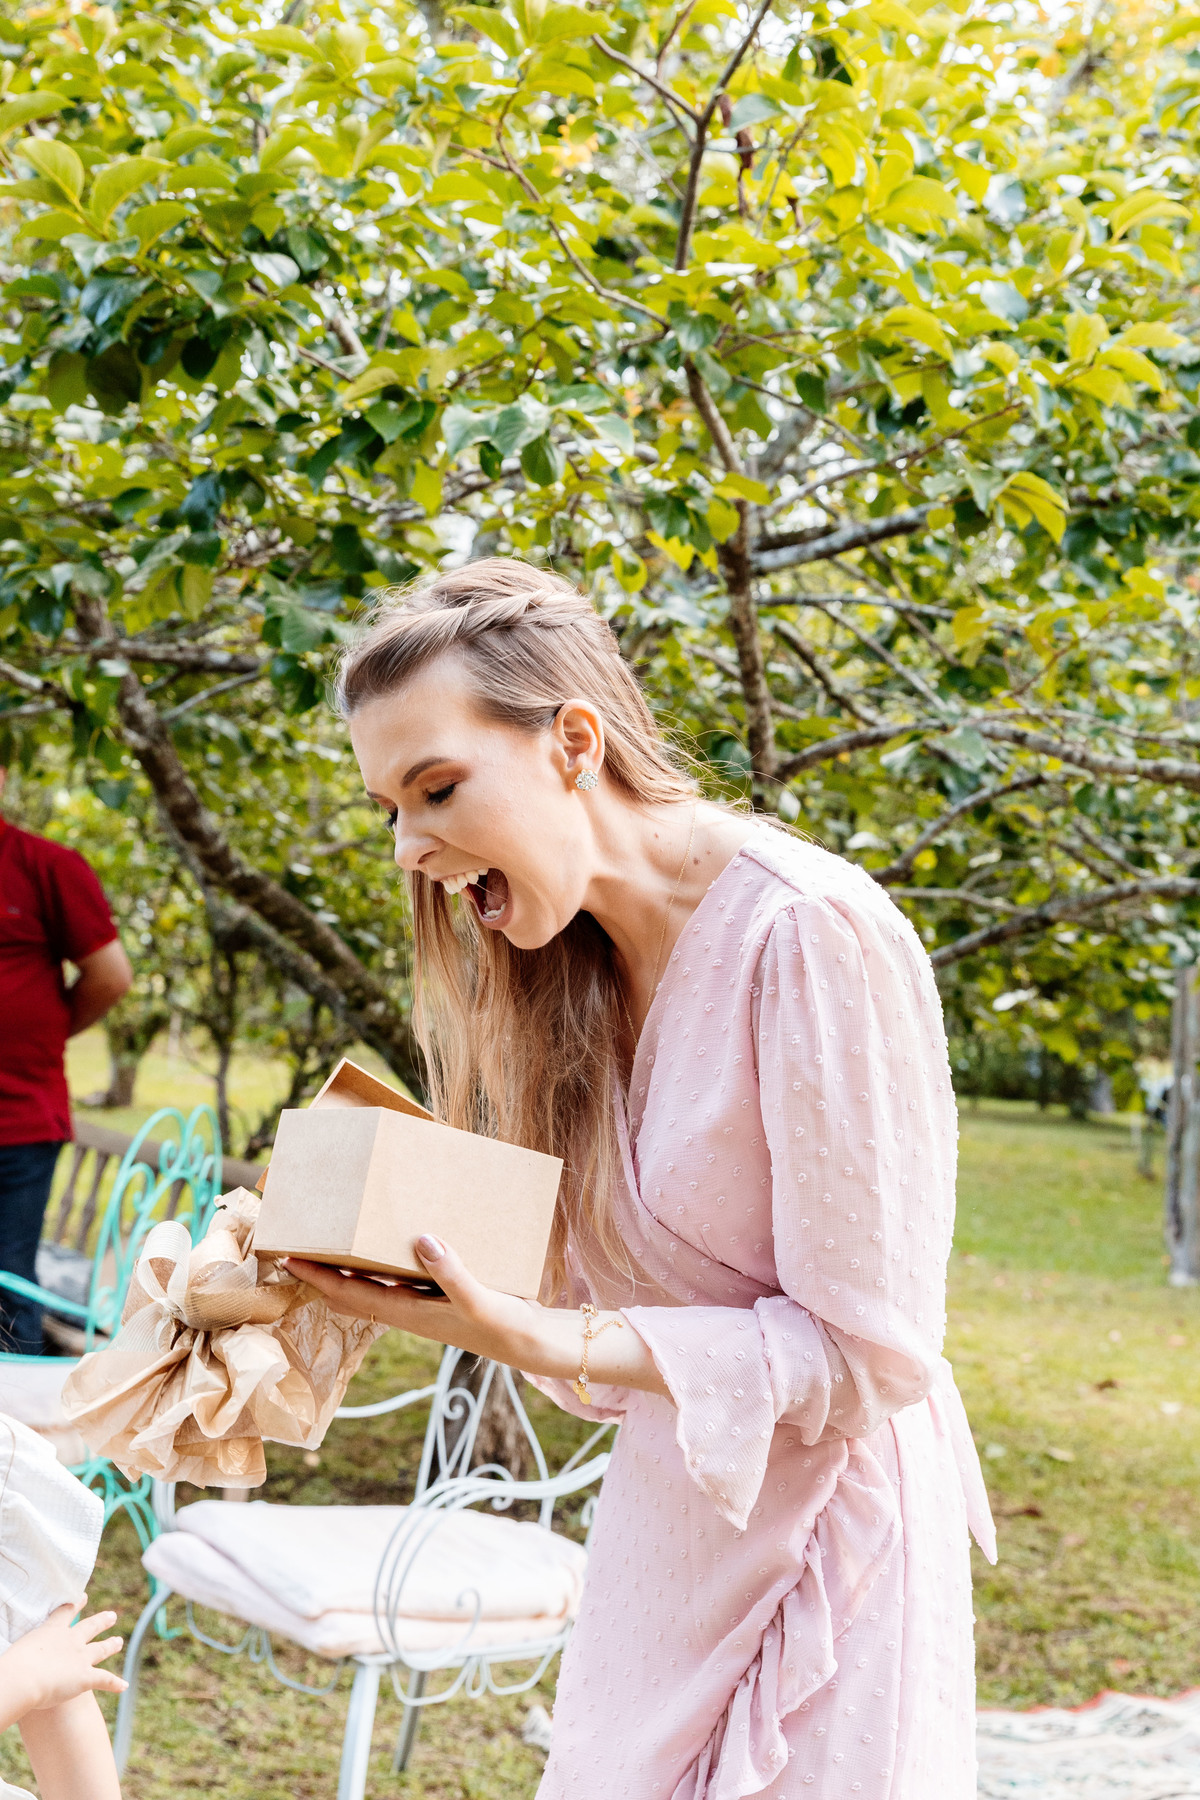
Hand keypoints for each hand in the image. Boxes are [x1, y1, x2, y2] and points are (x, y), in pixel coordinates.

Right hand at [0, 1602, 125, 1727]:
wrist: (24, 1677)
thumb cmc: (11, 1665)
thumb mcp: (14, 1651)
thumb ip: (19, 1652)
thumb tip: (7, 1661)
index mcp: (51, 1631)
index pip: (65, 1613)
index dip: (76, 1604)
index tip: (83, 1597)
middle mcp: (70, 1640)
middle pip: (89, 1627)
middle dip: (101, 1621)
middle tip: (112, 1615)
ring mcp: (80, 1658)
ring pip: (100, 1649)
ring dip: (110, 1645)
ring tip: (119, 1641)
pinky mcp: (86, 1677)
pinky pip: (104, 1679)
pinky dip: (115, 1683)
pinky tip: (124, 1686)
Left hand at [282, 1237, 667, 1397]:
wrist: (536, 1345)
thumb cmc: (506, 1326)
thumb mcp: (480, 1298)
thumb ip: (452, 1272)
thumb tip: (422, 1239)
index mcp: (409, 1313)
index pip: (350, 1294)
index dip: (318, 1277)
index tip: (288, 1257)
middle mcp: (408, 1310)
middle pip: (351, 1292)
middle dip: (322, 1272)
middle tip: (297, 1244)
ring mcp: (422, 1305)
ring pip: (372, 1286)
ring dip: (348, 1268)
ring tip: (331, 1241)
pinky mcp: (439, 1297)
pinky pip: (398, 1279)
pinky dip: (382, 1264)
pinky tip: (390, 1244)